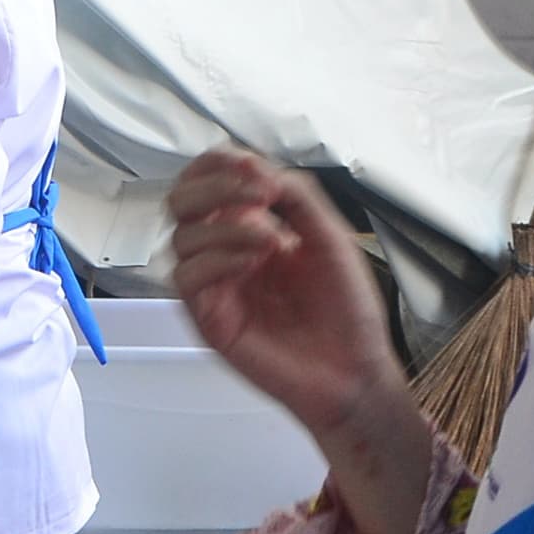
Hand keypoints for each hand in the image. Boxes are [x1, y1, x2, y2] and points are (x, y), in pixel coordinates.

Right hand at [168, 149, 406, 436]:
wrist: (353, 368)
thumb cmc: (345, 311)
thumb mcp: (331, 236)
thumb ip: (297, 195)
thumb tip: (258, 170)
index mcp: (251, 227)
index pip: (209, 181)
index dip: (221, 165)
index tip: (255, 169)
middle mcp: (225, 251)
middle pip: (181, 200)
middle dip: (215, 187)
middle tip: (258, 195)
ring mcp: (215, 284)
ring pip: (181, 235)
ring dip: (228, 226)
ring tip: (274, 241)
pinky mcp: (208, 317)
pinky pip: (186, 276)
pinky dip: (218, 259)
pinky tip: (253, 264)